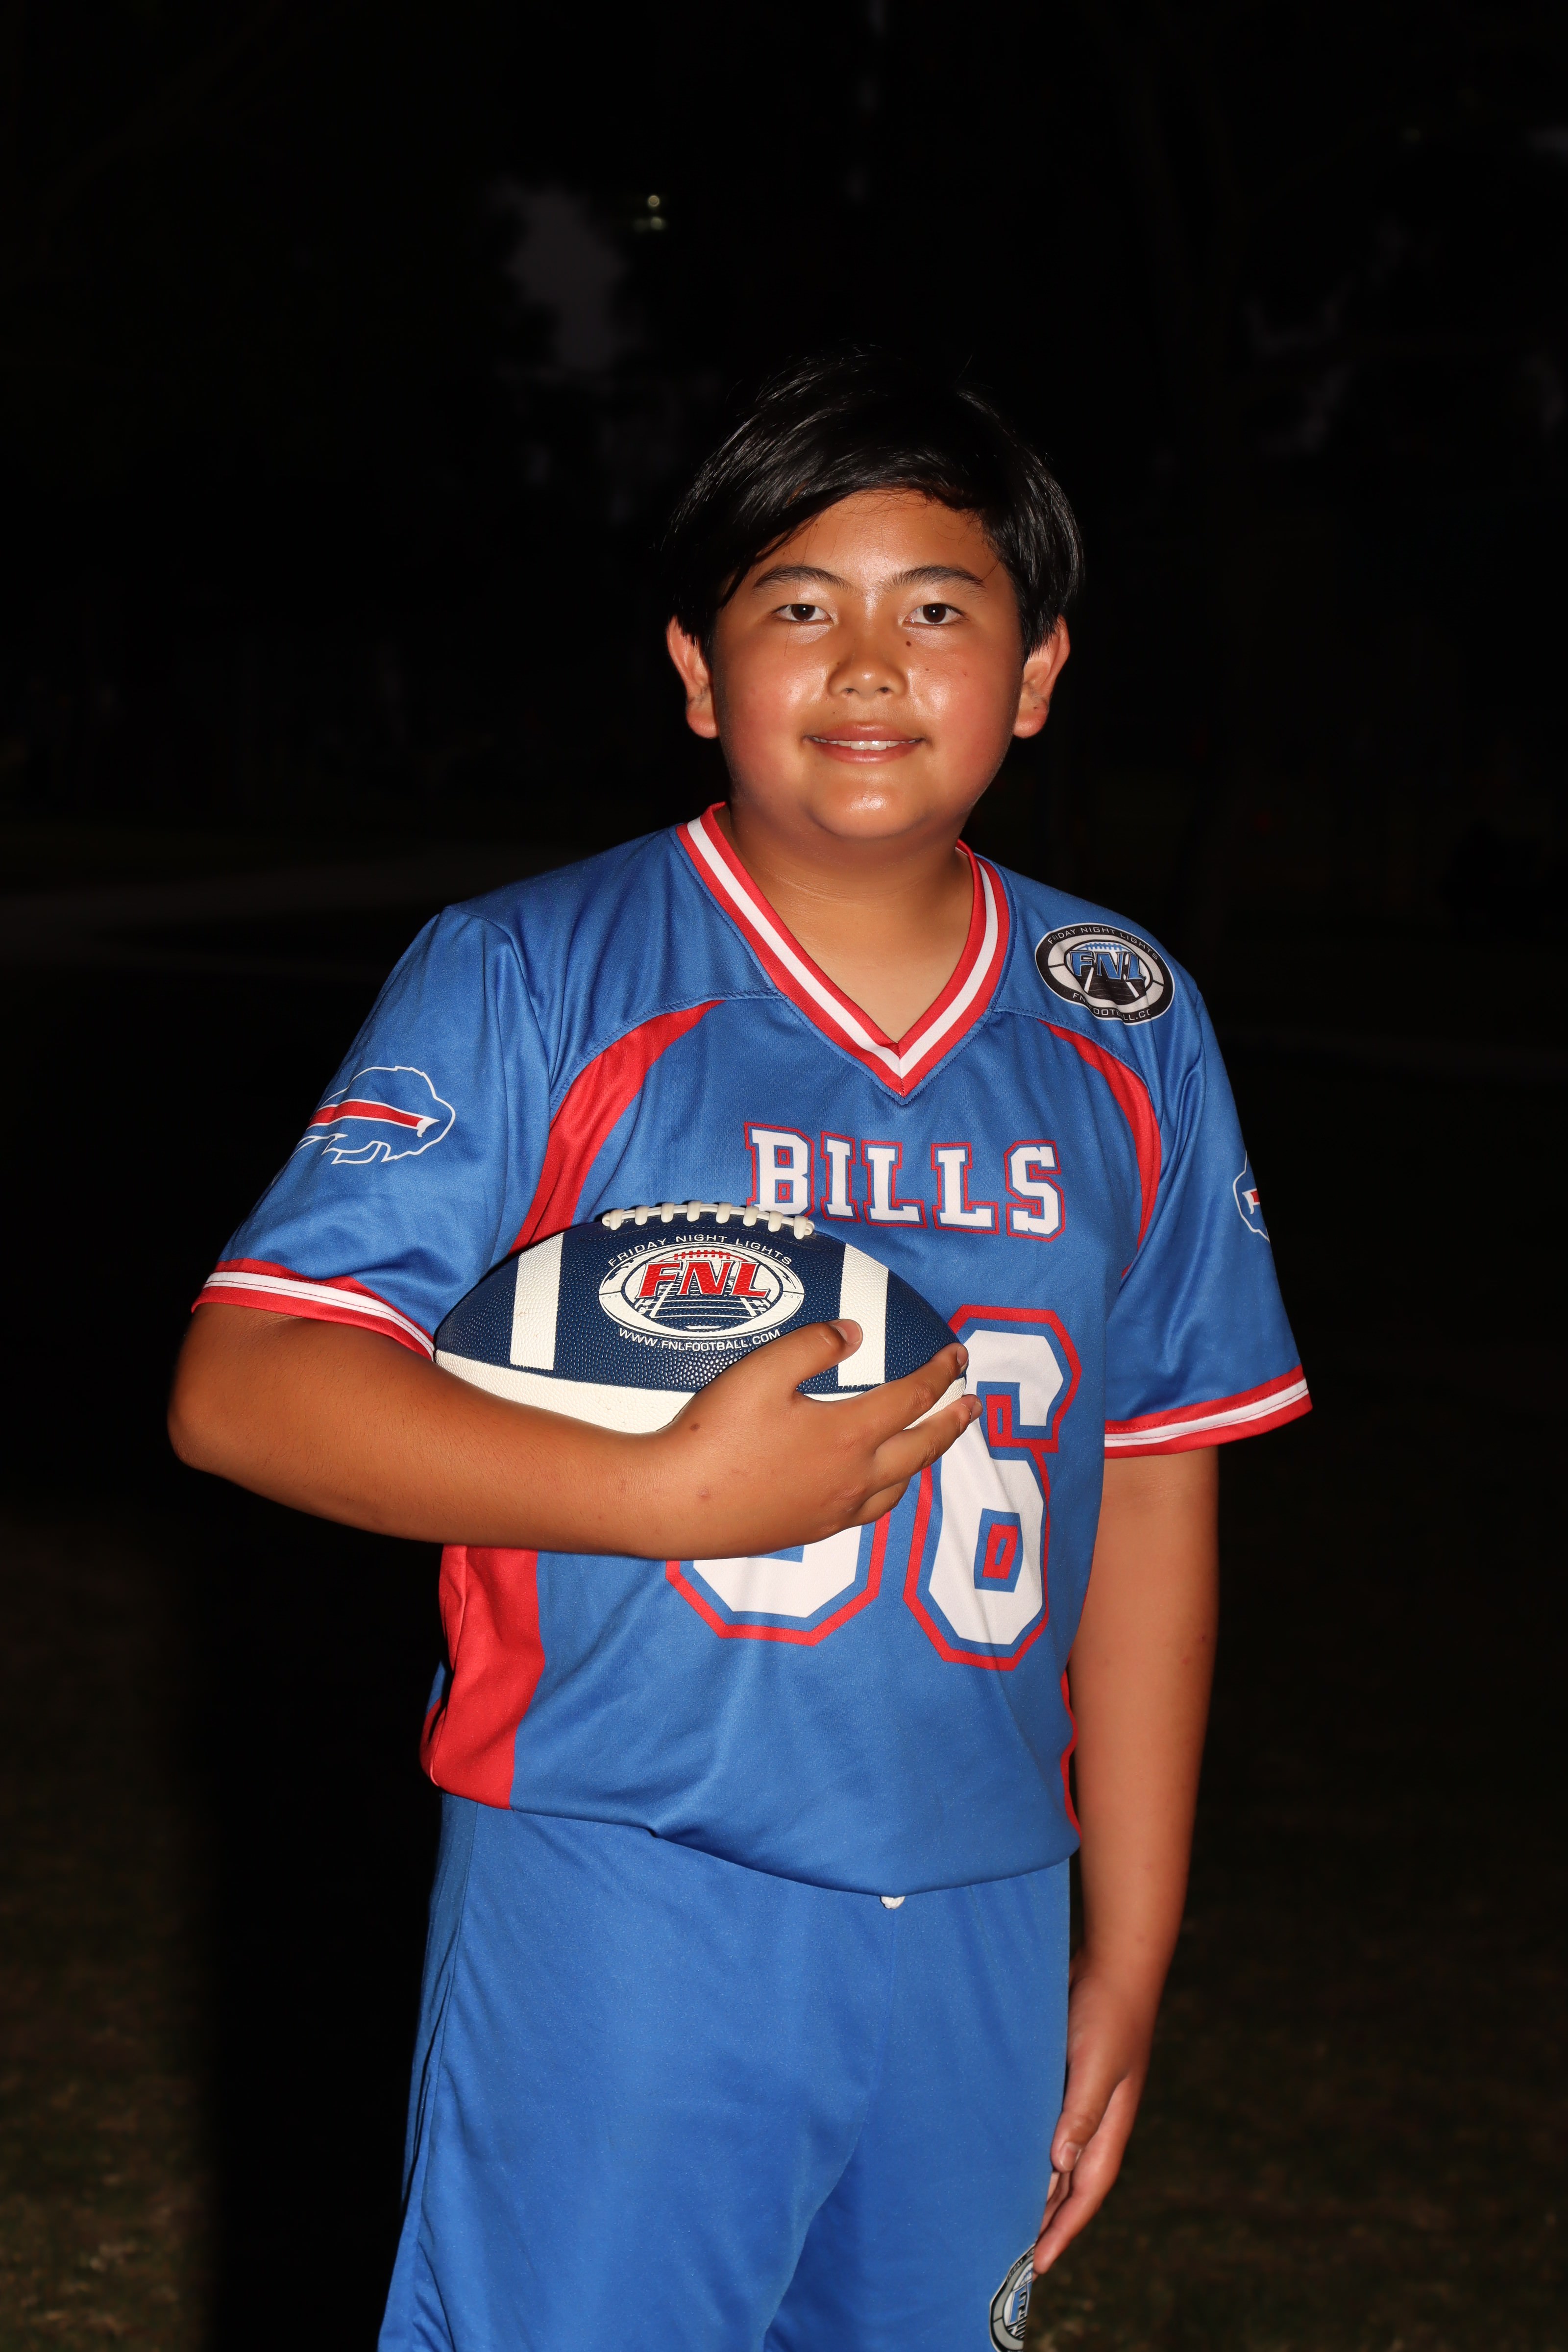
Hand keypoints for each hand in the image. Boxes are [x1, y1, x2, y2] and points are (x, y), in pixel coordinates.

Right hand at [646, 1319, 977, 1558]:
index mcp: (849, 1435)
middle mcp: (853, 1479)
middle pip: (920, 1448)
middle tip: (972, 1406)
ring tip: (929, 1445)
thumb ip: (814, 1345)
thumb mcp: (762, 1371)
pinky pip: (867, 1511)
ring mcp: (833, 1512)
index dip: (941, 1373)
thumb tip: (854, 1334)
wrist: (673, 1505)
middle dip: (951, 1423)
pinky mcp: (808, 1532)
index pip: (912, 1397)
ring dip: (923, 1460)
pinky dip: (887, 1491)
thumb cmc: (714, 1435)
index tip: (959, 1355)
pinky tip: (874, 1487)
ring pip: (898, 1486)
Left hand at [1032, 1956, 1156, 2276]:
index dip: (1064, 2230)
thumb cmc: (1107, 2013)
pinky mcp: (1063, 2079)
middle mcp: (1097, 2120)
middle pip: (1072, 2185)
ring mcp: (1081, 2100)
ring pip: (1058, 2159)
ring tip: (1005, 2217)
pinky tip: (1005, 2155)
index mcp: (1111, 2126)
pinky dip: (1031, 2149)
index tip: (1038, 2265)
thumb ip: (1079, 2113)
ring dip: (1038, 2188)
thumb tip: (1060, 2164)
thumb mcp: (1094, 2065)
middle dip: (1049, 2221)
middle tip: (1016, 2256)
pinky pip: (1046, 2127)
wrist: (1111, 1962)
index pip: (1086, 2192)